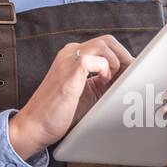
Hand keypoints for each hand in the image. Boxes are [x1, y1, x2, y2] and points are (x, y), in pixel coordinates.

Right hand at [7, 34, 134, 158]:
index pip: (105, 46)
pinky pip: (94, 60)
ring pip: (104, 45)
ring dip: (116, 63)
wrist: (34, 126)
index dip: (122, 58)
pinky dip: (105, 69)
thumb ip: (103, 82)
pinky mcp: (69, 72)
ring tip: (112, 81)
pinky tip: (102, 83)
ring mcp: (68, 60)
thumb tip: (128, 78)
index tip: (132, 73)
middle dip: (124, 57)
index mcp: (73, 57)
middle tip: (130, 75)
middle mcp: (70, 54)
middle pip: (107, 40)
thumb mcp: (88, 93)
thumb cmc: (58, 113)